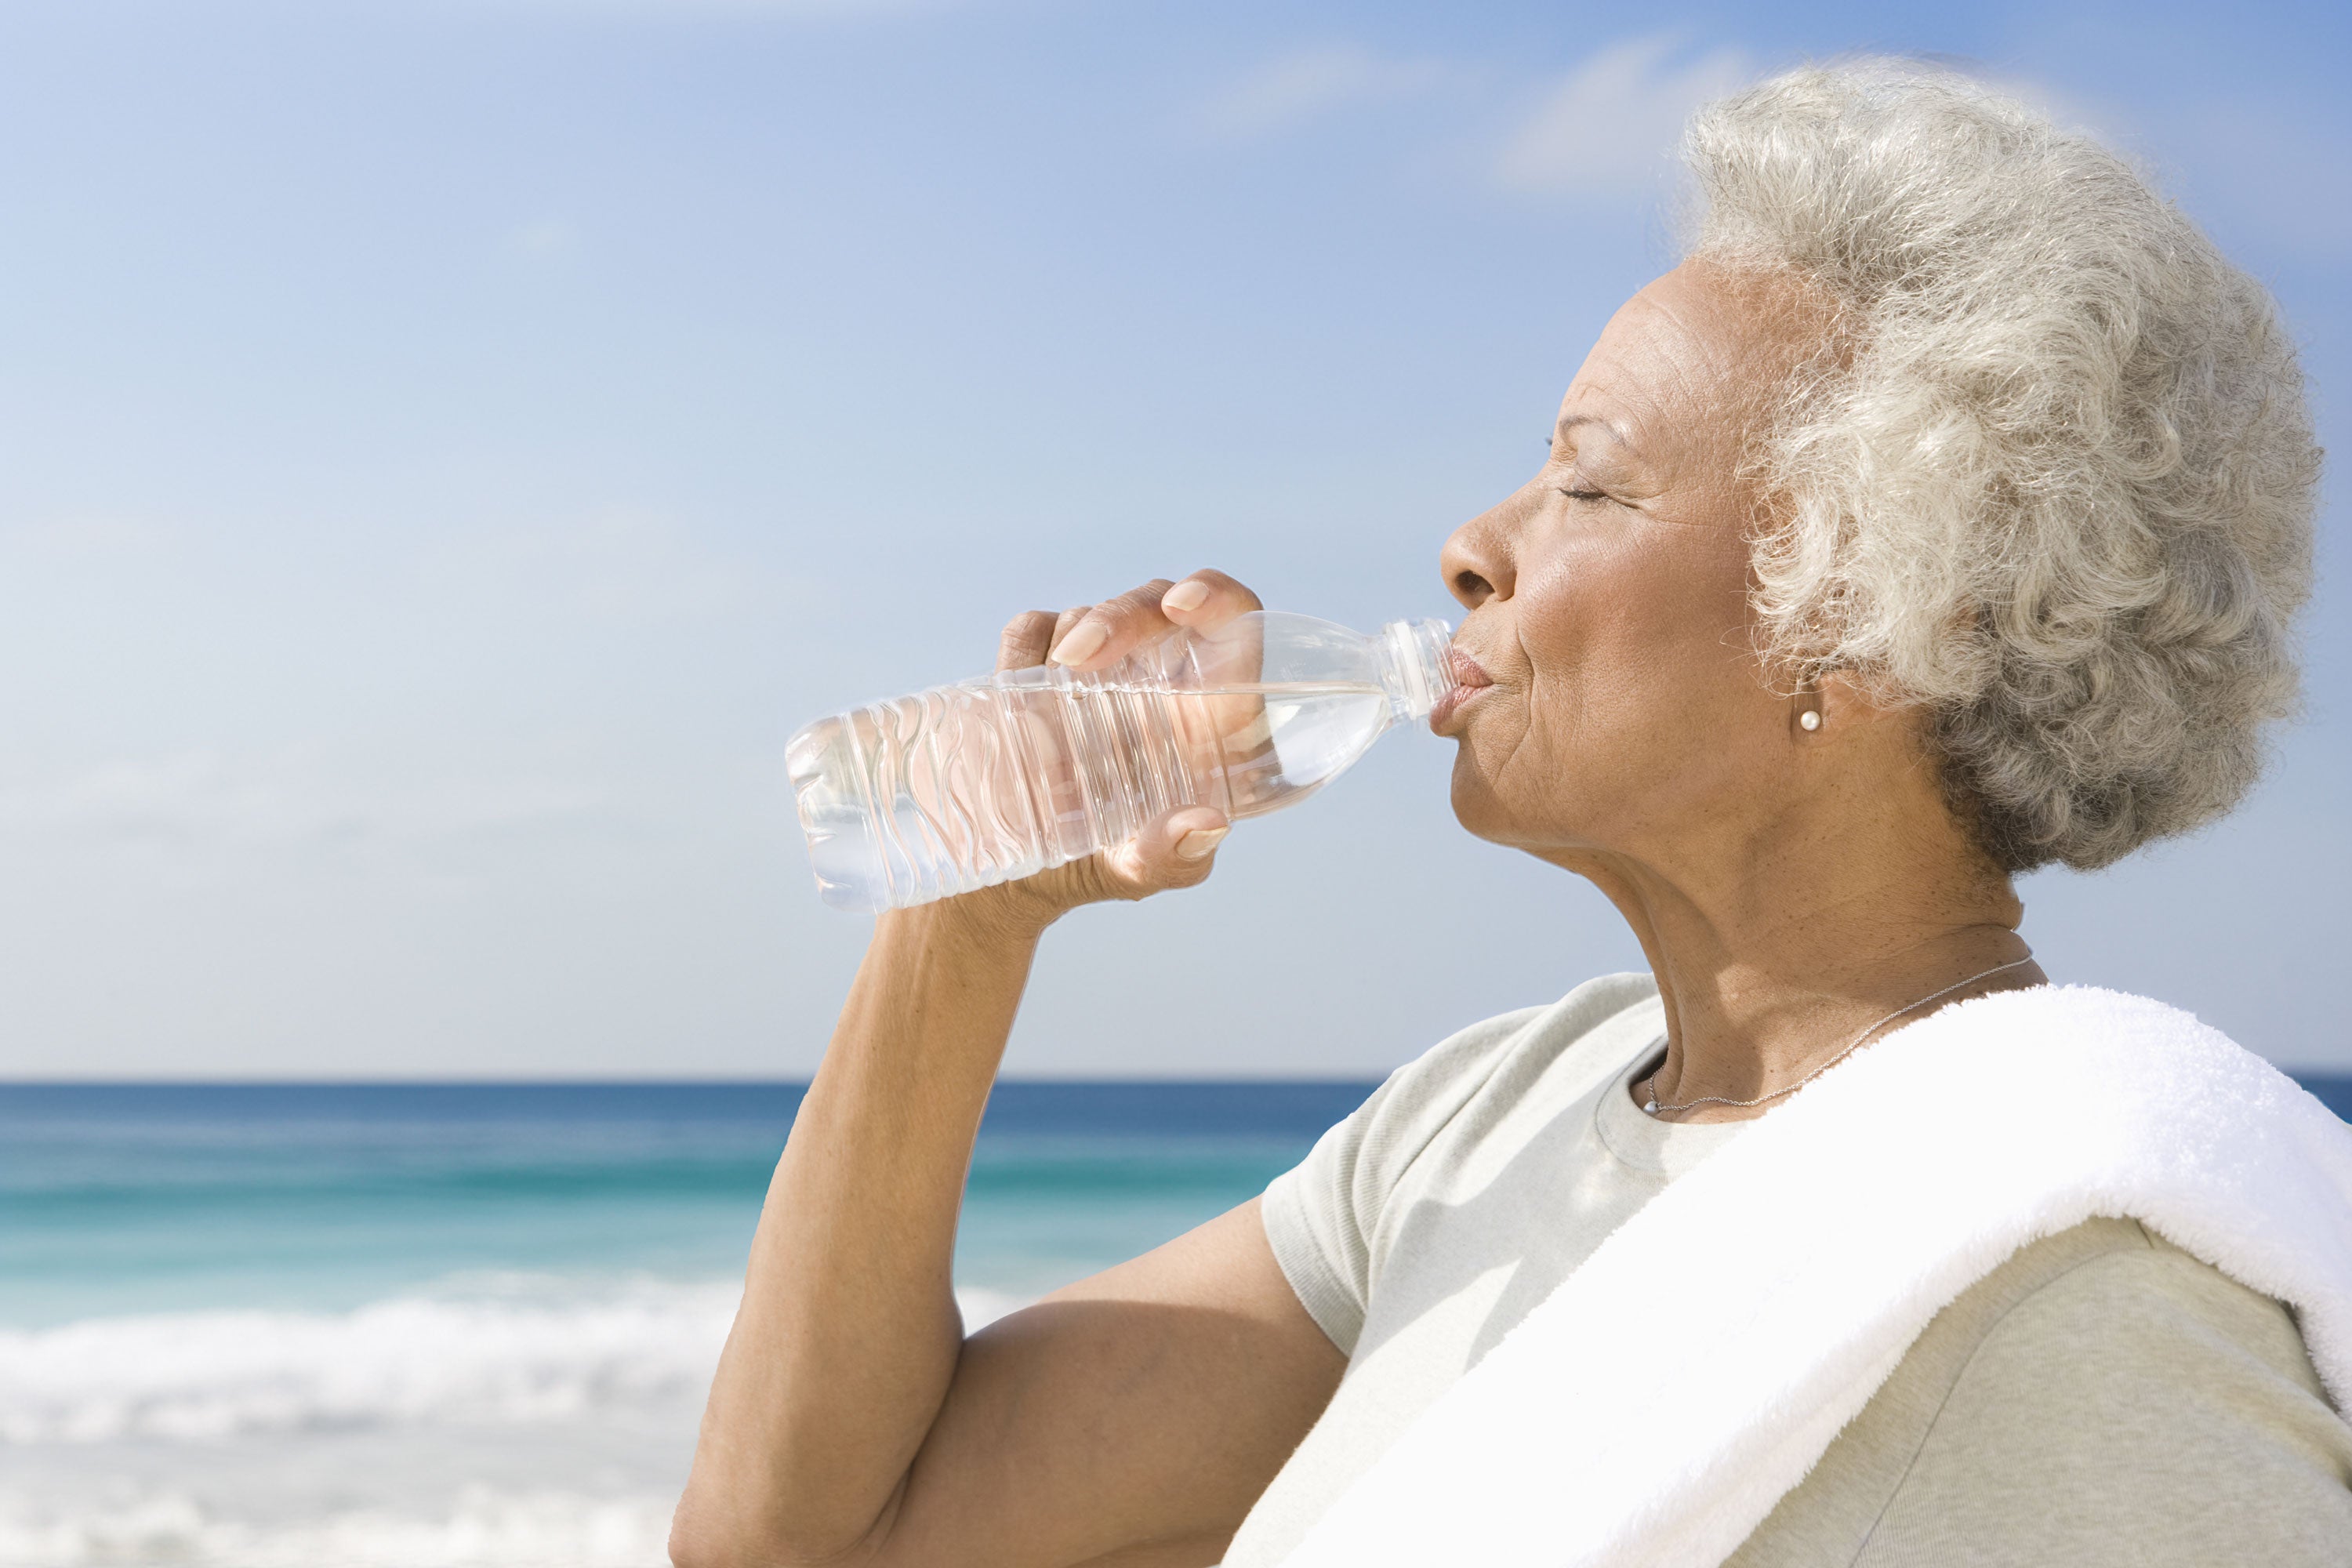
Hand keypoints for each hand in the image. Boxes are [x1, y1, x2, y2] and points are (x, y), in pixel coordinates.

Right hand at [941, 571, 1264, 939]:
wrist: (1021, 872)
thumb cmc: (1107, 864)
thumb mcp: (1145, 870)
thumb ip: (1177, 854)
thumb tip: (1207, 824)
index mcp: (1208, 714)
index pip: (1235, 625)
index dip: (1219, 598)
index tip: (1181, 604)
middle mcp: (1159, 678)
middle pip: (1156, 603)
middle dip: (1118, 615)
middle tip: (1079, 659)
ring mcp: (1098, 668)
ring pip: (1091, 610)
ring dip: (1068, 639)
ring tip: (1047, 702)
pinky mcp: (1039, 667)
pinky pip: (1032, 629)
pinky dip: (1023, 648)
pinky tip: (1017, 687)